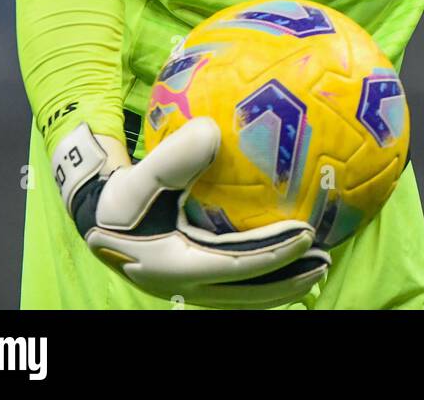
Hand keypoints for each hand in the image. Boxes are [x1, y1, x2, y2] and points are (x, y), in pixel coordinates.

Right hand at [52, 119, 330, 307]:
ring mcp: (192, 288)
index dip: (274, 255)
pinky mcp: (195, 281)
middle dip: (289, 279)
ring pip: (247, 294)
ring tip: (317, 265)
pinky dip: (265, 275)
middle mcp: (188, 286)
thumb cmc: (122, 201)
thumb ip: (172, 158)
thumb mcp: (139, 178)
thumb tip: (211, 130)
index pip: (237, 266)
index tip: (307, 235)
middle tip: (325, 260)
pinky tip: (287, 255)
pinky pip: (239, 283)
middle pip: (250, 292)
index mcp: (177, 266)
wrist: (99, 220)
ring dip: (282, 283)